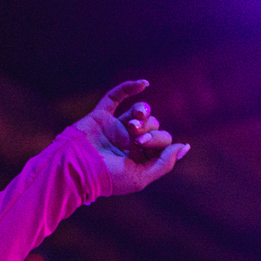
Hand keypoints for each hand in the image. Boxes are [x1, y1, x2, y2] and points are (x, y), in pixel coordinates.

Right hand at [72, 79, 189, 195]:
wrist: (75, 168)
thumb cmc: (107, 177)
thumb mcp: (141, 177)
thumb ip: (164, 163)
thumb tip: (184, 147)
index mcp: (139, 159)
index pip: (162, 142)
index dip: (158, 140)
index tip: (144, 145)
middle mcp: (129, 143)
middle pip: (154, 126)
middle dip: (149, 129)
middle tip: (137, 138)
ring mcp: (115, 128)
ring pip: (140, 112)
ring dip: (142, 113)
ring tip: (134, 122)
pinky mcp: (101, 116)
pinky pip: (116, 97)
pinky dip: (129, 88)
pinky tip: (144, 83)